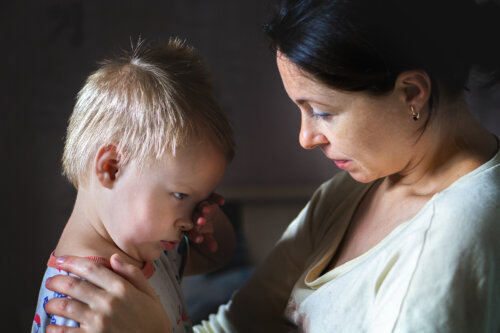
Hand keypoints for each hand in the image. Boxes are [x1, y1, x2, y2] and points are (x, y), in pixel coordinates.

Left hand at [44, 254, 171, 332]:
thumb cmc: (153, 321)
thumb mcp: (149, 293)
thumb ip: (132, 274)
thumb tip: (114, 258)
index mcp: (122, 288)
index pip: (92, 268)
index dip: (72, 262)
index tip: (61, 260)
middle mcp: (108, 302)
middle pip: (73, 285)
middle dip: (57, 281)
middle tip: (51, 282)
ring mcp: (98, 322)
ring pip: (65, 307)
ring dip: (53, 304)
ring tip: (51, 305)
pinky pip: (66, 332)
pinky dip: (55, 329)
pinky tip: (53, 327)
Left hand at [186, 193, 225, 252]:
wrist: (199, 212)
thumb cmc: (199, 227)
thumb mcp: (203, 235)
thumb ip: (208, 241)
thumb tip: (215, 249)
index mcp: (187, 224)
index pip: (191, 230)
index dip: (195, 235)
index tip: (200, 240)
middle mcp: (192, 213)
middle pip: (194, 215)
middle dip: (198, 219)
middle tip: (201, 222)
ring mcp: (199, 204)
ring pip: (201, 205)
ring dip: (204, 207)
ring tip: (207, 210)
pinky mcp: (207, 197)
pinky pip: (211, 196)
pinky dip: (216, 198)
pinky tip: (222, 202)